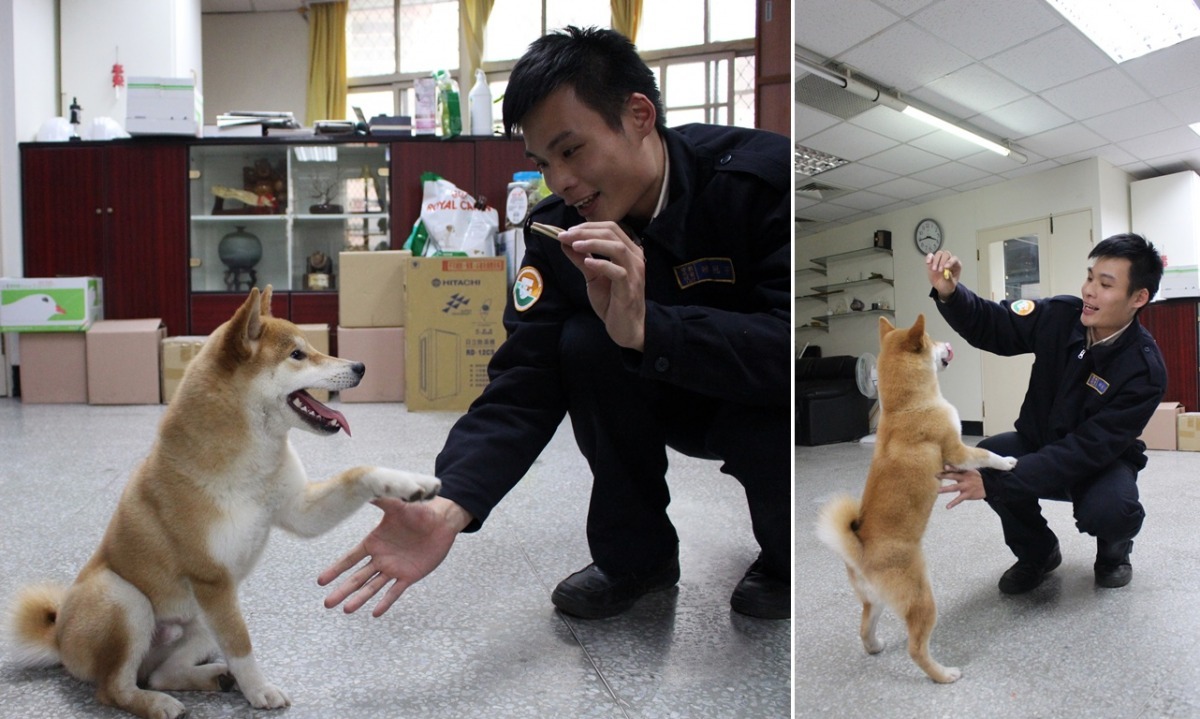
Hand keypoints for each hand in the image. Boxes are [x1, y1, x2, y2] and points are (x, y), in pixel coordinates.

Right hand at [317, 496, 470, 616]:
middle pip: (357, 578)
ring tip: (346, 611)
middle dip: (342, 590)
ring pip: (373, 587)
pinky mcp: (410, 575)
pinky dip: (386, 602)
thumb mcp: (398, 505)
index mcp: (374, 542)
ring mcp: (394, 568)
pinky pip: (395, 591)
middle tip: (327, 604)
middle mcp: (381, 558)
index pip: (350, 559)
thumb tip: (366, 490)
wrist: (442, 521)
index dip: (336, 569)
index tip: (320, 580)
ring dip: (360, 598)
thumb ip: (383, 500)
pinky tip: (375, 613)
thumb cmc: (419, 511)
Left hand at [556, 222, 646, 350]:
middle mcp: (635, 258)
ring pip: (617, 248)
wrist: (625, 327)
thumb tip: (565, 242)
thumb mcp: (592, 276)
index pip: (610, 228)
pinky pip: (617, 271)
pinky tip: (587, 262)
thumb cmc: (612, 301)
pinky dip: (601, 264)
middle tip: (565, 235)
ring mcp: (634, 273)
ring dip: (593, 243)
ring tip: (574, 245)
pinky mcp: (629, 288)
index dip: (587, 227)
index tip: (567, 231)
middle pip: (612, 233)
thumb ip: (580, 259)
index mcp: (628, 251)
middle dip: (586, 232)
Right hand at [925, 251, 959, 300]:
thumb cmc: (948, 284)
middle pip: (946, 254)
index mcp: (956, 265)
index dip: (950, 261)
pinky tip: (928, 262)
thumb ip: (949, 279)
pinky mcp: (933, 261)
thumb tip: (947, 272)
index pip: (954, 259)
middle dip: (942, 261)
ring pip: (939, 254)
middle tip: (939, 270)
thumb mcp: (950, 284)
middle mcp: (948, 260)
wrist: (941, 287)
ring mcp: (940, 260)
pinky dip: (929, 258)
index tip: (945, 267)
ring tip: (934, 270)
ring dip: (935, 261)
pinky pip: (930, 256)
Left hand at [937, 465, 985, 508]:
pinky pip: (959, 499)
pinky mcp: (967, 494)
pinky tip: (947, 507)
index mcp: (965, 472)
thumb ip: (960, 470)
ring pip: (954, 487)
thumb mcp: (971, 471)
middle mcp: (965, 479)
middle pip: (953, 476)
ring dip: (945, 489)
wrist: (989, 486)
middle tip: (935, 475)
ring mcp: (966, 487)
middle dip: (944, 476)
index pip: (957, 469)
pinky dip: (953, 503)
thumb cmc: (976, 478)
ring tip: (937, 491)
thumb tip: (947, 466)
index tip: (944, 467)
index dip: (951, 467)